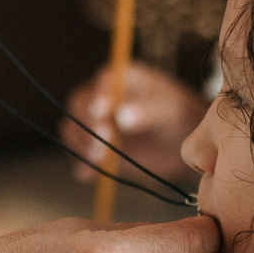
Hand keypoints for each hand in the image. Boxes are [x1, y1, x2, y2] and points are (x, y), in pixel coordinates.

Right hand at [59, 64, 206, 188]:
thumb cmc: (177, 116)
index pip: (101, 84)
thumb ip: (146, 111)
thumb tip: (122, 116)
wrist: (180, 143)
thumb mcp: (167, 110)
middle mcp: (100, 97)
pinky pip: (80, 154)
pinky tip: (89, 174)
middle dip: (87, 124)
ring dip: (81, 144)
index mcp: (119, 78)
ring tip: (98, 158)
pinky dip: (82, 164)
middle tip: (100, 141)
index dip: (98, 98)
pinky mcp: (94, 147)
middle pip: (79, 106)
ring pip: (73, 130)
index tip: (101, 112)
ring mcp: (94, 123)